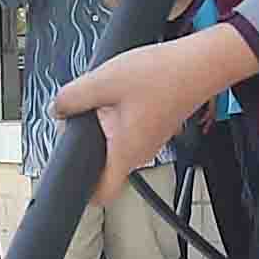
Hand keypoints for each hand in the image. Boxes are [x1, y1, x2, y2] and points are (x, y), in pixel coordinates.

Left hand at [52, 25, 251, 186]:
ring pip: (116, 142)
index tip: (69, 173)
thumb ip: (73, 98)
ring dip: (105, 123)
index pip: (101, 194)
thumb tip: (57, 109)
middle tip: (83, 113)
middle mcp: (141, 153)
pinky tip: (124, 92)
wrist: (200, 63)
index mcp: (126, 153)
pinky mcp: (156, 127)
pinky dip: (120, 114)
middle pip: (103, 163)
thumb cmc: (163, 75)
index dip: (81, 189)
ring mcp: (151, 141)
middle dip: (88, 141)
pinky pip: (130, 128)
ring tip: (107, 96)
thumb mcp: (104, 81)